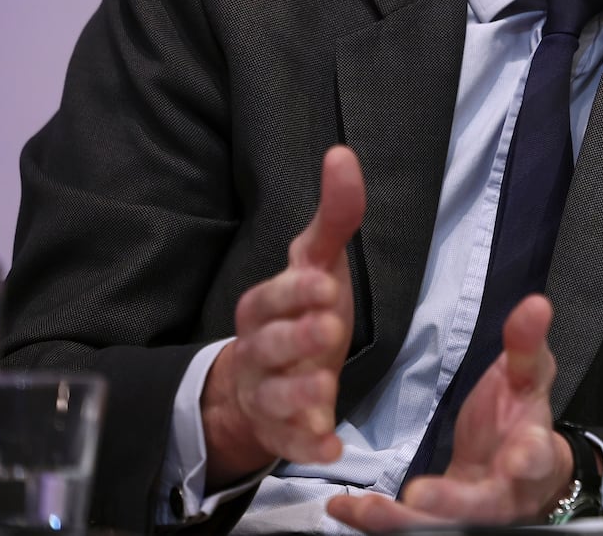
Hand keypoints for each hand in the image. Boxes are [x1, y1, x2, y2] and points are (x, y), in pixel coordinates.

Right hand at [201, 146, 364, 486]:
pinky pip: (292, 443)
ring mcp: (268, 394)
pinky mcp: (283, 432)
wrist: (266, 380)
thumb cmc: (301, 310)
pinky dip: (310, 446)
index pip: (272, 296)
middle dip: (296, 338)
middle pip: (270, 345)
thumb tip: (342, 153)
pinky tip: (332, 448)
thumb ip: (335, 215)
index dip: (294, 292)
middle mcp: (260, 350)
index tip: (322, 283)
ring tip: (324, 389)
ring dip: (300, 393)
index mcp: (264, 306)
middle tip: (327, 330)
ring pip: (277, 396)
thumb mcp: (319, 262)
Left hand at [325, 294, 575, 530]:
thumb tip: (535, 303)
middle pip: (481, 506)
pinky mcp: (437, 520)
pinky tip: (341, 507)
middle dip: (451, 503)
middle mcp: (504, 493)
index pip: (536, 458)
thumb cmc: (522, 416)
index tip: (517, 457)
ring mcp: (468, 513)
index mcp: (533, 454)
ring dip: (400, 519)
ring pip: (436, 525)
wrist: (520, 465)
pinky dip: (371, 520)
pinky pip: (404, 524)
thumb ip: (526, 346)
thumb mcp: (529, 377)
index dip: (529, 459)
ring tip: (364, 507)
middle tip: (419, 494)